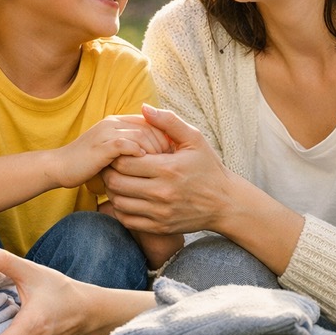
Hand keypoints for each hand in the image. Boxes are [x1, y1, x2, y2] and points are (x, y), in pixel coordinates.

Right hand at [52, 114, 170, 189]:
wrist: (60, 166)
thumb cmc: (87, 163)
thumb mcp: (110, 150)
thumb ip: (127, 144)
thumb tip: (152, 152)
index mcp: (116, 122)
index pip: (149, 122)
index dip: (164, 136)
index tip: (171, 153)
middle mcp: (112, 123)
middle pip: (149, 127)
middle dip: (162, 143)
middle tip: (170, 160)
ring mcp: (106, 133)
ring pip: (141, 135)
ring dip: (154, 150)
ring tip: (159, 165)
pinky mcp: (101, 147)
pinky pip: (126, 145)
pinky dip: (138, 153)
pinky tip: (144, 164)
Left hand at [103, 105, 235, 234]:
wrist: (226, 203)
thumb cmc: (208, 167)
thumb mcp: (194, 139)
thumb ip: (168, 121)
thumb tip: (144, 107)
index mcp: (168, 169)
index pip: (125, 162)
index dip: (116, 156)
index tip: (119, 152)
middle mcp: (162, 193)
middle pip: (117, 183)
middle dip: (109, 172)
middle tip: (111, 166)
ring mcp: (160, 213)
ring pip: (118, 202)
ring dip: (112, 191)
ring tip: (117, 180)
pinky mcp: (160, 227)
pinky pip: (127, 220)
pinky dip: (119, 209)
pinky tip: (125, 198)